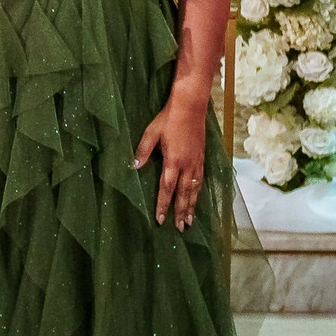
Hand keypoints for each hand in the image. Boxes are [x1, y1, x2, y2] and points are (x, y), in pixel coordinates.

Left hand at [134, 92, 210, 229]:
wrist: (191, 107)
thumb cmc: (168, 119)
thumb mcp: (151, 133)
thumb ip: (143, 151)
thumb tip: (134, 166)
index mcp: (173, 161)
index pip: (166, 189)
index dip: (163, 205)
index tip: (160, 220)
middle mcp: (187, 165)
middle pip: (183, 194)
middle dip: (181, 212)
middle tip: (180, 228)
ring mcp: (196, 162)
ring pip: (194, 190)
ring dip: (192, 206)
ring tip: (190, 221)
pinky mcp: (202, 157)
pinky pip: (200, 180)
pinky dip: (198, 192)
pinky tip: (196, 198)